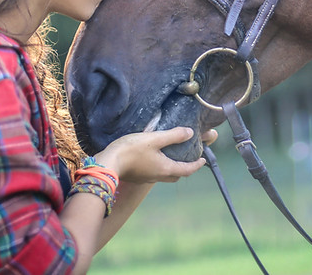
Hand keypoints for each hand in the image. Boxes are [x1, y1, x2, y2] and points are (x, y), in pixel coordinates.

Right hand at [93, 127, 207, 182]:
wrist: (108, 163)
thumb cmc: (131, 150)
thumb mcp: (154, 139)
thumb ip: (173, 136)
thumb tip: (190, 133)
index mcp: (165, 168)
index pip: (187, 169)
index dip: (197, 165)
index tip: (203, 160)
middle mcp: (158, 176)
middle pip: (176, 175)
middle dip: (184, 168)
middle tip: (187, 158)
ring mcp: (146, 178)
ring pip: (164, 175)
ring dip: (170, 168)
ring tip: (170, 156)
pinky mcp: (136, 177)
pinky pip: (152, 173)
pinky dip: (158, 167)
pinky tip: (152, 158)